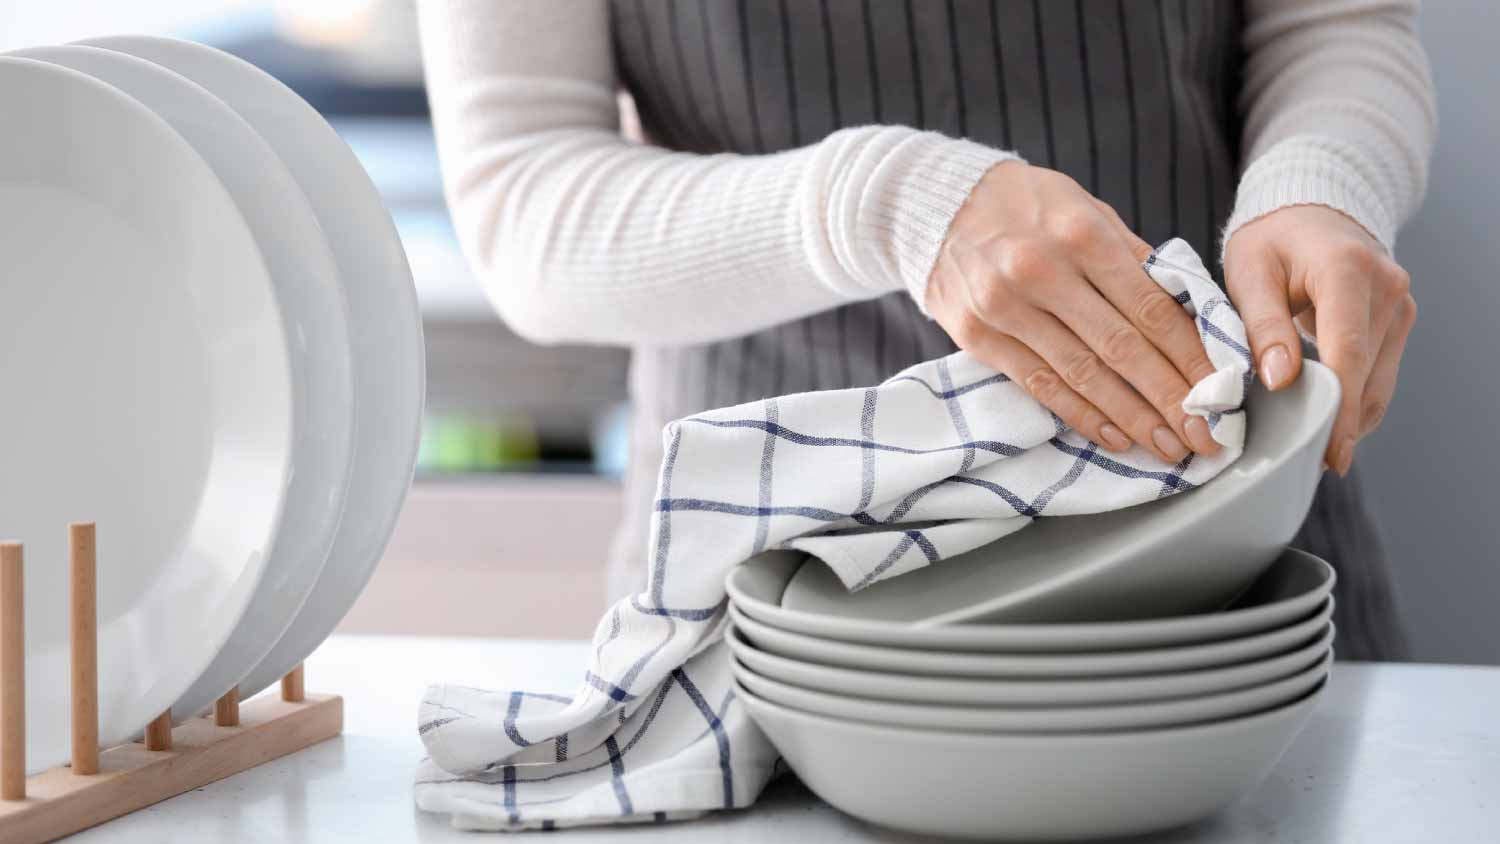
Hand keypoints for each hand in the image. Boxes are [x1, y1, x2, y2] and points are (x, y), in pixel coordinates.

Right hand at [927, 161, 1219, 462]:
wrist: (936, 204)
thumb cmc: (1025, 206)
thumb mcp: (1085, 209)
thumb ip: (1133, 258)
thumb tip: (1188, 313)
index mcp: (1081, 235)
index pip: (1149, 307)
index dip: (1189, 356)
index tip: (1219, 390)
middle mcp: (1043, 272)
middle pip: (1121, 348)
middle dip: (1170, 398)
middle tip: (1204, 436)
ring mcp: (1005, 308)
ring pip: (1082, 375)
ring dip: (1131, 417)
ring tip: (1168, 445)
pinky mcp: (978, 336)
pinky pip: (1039, 384)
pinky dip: (1081, 415)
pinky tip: (1115, 436)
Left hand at [1224, 204, 1414, 474]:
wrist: (1309, 211)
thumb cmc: (1271, 239)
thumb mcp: (1249, 273)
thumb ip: (1262, 326)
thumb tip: (1280, 379)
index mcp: (1347, 270)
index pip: (1347, 350)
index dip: (1337, 406)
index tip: (1326, 449)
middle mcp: (1387, 288)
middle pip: (1368, 373)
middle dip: (1341, 422)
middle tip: (1307, 464)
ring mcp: (1399, 305)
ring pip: (1379, 380)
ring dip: (1349, 417)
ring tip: (1312, 450)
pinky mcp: (1398, 321)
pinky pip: (1378, 372)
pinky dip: (1355, 400)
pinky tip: (1327, 422)